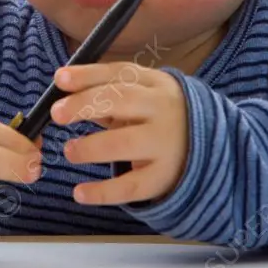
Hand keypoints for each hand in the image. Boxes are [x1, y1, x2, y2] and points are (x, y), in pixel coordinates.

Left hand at [50, 62, 188, 205]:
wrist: (210, 146)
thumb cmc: (158, 117)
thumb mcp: (142, 96)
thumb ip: (108, 93)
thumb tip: (65, 96)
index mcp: (155, 84)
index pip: (119, 73)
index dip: (88, 75)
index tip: (59, 79)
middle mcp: (162, 110)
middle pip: (122, 100)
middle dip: (86, 104)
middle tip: (57, 114)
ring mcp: (165, 144)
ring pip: (126, 143)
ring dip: (92, 147)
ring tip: (69, 151)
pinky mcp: (162, 177)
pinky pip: (130, 186)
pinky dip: (102, 192)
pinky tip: (79, 193)